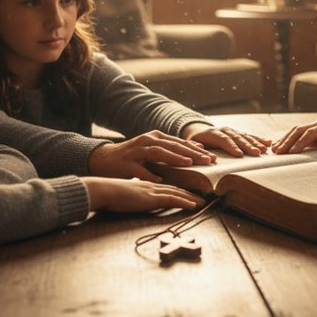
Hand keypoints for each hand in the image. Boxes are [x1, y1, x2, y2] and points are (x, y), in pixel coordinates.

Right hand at [83, 177, 205, 212]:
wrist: (101, 190)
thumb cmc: (110, 193)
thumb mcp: (127, 193)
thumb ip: (137, 196)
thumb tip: (142, 200)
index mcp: (148, 183)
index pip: (169, 185)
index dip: (182, 187)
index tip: (194, 191)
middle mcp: (152, 184)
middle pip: (177, 186)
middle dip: (192, 190)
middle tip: (206, 193)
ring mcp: (152, 189)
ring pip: (177, 191)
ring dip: (192, 196)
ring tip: (204, 201)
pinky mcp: (149, 197)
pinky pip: (171, 199)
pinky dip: (184, 202)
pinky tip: (193, 205)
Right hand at [89, 131, 217, 180]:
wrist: (104, 160)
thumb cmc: (132, 158)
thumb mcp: (153, 151)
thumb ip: (171, 151)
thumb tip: (195, 151)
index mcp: (155, 137)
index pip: (179, 143)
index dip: (196, 149)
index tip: (212, 157)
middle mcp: (147, 141)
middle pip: (173, 146)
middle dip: (191, 153)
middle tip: (208, 160)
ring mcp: (136, 152)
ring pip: (158, 152)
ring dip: (173, 157)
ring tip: (187, 163)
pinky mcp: (126, 164)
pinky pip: (139, 169)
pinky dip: (149, 174)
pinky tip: (159, 179)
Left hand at [182, 123, 269, 156]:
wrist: (198, 131)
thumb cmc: (195, 143)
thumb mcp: (191, 146)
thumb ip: (197, 150)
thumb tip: (207, 157)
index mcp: (213, 133)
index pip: (224, 140)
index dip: (232, 147)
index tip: (240, 155)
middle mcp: (225, 130)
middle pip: (237, 138)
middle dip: (248, 146)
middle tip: (257, 153)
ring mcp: (233, 131)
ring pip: (245, 136)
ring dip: (256, 143)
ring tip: (265, 149)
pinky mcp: (238, 133)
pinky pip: (250, 136)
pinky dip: (259, 139)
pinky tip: (268, 143)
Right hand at [271, 120, 316, 153]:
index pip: (311, 133)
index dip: (300, 142)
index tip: (292, 152)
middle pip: (299, 130)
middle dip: (288, 141)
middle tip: (278, 152)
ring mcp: (313, 126)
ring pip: (295, 130)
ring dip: (284, 140)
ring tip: (275, 151)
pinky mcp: (310, 131)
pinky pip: (295, 133)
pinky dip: (286, 139)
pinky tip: (278, 146)